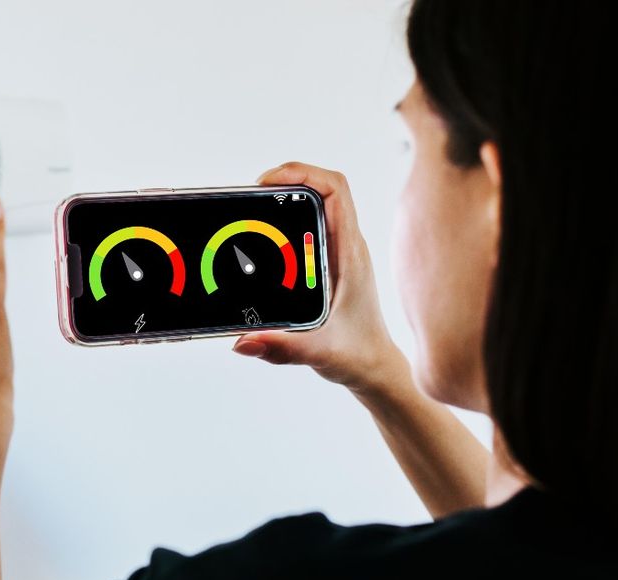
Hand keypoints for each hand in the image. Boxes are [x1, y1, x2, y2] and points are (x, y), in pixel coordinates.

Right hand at [231, 161, 405, 394]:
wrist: (375, 368)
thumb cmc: (357, 356)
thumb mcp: (319, 352)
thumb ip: (281, 348)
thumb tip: (242, 341)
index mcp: (349, 255)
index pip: (336, 190)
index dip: (302, 173)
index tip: (267, 182)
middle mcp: (347, 246)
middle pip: (323, 188)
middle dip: (287, 179)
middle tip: (252, 194)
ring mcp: (340, 252)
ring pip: (318, 204)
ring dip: (287, 196)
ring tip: (253, 206)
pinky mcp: (330, 262)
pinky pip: (312, 224)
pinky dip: (288, 218)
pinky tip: (264, 234)